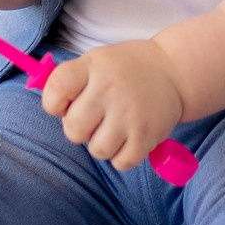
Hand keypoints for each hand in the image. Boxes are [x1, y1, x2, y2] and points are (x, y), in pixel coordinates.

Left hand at [42, 41, 184, 171]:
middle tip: (93, 119)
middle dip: (79, 129)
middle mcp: (110, 89)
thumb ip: (71, 81)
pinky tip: (128, 138)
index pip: (56, 89)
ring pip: (97, 150)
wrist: (173, 70)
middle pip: (73, 128)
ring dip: (102, 144)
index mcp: (92, 67)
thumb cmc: (125, 70)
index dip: (53, 104)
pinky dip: (122, 156)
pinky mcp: (147, 135)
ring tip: (113, 128)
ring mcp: (129, 113)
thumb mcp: (96, 61)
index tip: (64, 104)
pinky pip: (121, 162)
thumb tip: (51, 108)